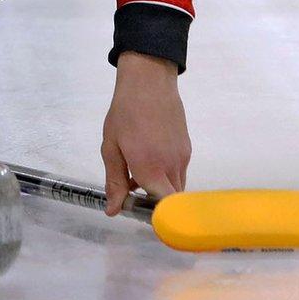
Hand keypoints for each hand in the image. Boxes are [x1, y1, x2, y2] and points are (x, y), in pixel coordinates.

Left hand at [99, 51, 190, 214]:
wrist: (149, 82)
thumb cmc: (125, 113)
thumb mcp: (111, 147)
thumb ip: (114, 181)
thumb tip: (113, 210)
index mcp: (150, 168)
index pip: (163, 207)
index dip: (155, 217)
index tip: (140, 215)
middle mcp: (172, 166)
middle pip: (172, 201)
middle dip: (156, 205)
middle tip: (135, 196)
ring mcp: (183, 157)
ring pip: (177, 186)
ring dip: (160, 188)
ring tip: (137, 175)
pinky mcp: (187, 148)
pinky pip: (179, 171)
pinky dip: (166, 174)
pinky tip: (149, 160)